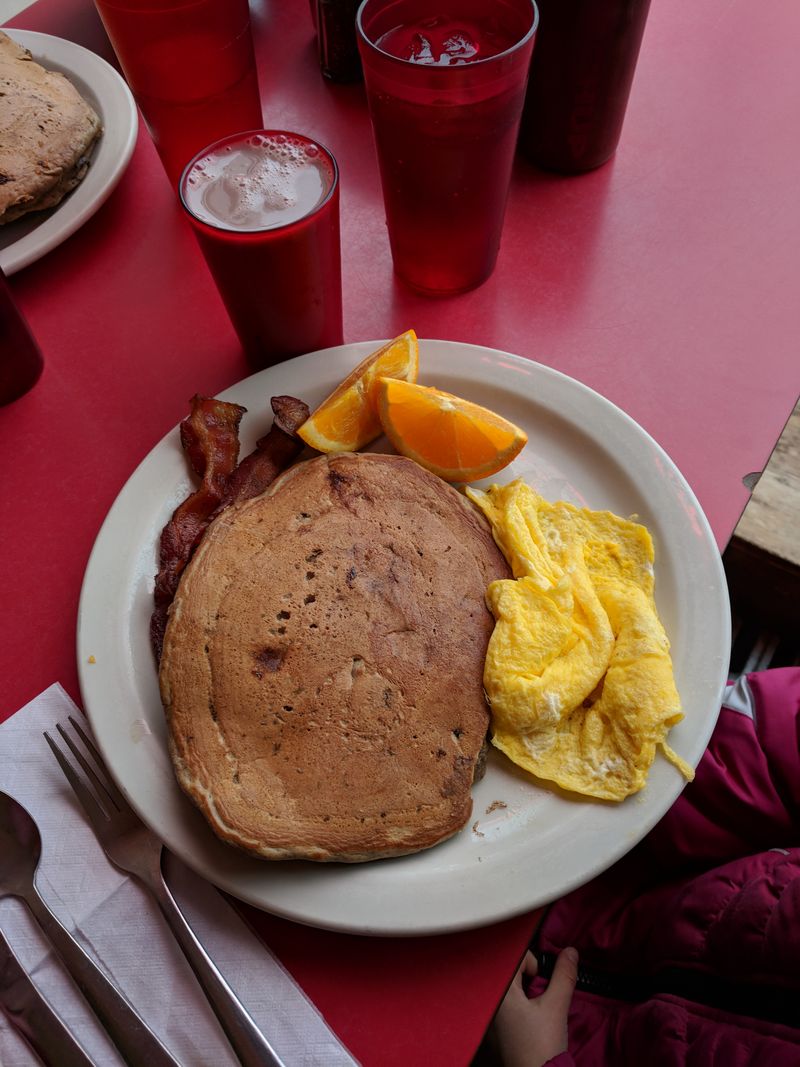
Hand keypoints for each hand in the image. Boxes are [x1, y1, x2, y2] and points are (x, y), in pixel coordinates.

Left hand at [492, 947, 577, 1066]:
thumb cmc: (542, 1048)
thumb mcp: (556, 1007)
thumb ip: (564, 976)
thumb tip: (570, 952)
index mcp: (499, 992)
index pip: (512, 958)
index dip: (530, 963)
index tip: (541, 979)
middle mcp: (488, 1002)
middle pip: (507, 972)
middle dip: (526, 977)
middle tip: (538, 993)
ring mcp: (487, 1017)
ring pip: (505, 989)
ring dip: (521, 992)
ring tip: (533, 1010)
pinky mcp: (491, 1031)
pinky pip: (501, 1006)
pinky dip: (515, 1006)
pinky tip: (527, 1023)